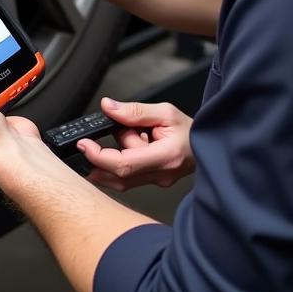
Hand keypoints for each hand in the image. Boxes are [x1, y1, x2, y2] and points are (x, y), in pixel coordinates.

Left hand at [78, 98, 194, 191]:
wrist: (208, 143)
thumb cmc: (192, 130)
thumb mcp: (165, 112)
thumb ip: (135, 111)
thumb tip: (109, 107)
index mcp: (165, 156)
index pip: (123, 164)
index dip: (99, 156)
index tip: (85, 144)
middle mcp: (160, 175)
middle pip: (118, 174)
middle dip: (110, 153)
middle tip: (122, 131)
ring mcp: (157, 182)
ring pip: (121, 177)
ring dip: (119, 156)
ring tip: (137, 136)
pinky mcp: (153, 183)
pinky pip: (129, 177)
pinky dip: (124, 162)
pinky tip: (137, 147)